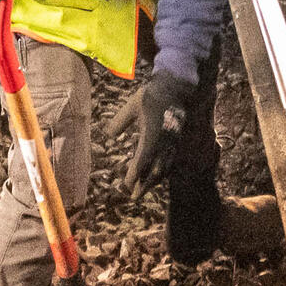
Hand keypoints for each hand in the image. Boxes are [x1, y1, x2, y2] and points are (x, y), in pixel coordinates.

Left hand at [124, 70, 194, 190]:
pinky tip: (156, 176)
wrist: (178, 88)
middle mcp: (164, 143)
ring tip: (142, 191)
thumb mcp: (132, 106)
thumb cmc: (152, 96)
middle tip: (134, 197)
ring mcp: (172, 143)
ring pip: (164, 168)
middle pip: (154, 171)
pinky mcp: (177, 141)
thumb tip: (108, 137)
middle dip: (144, 185)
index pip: (141, 161)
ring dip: (153, 182)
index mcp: (152, 136)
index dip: (133, 175)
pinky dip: (162, 172)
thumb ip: (119, 122)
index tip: (125, 186)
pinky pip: (169, 162)